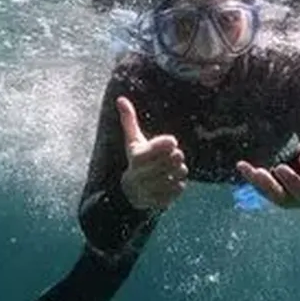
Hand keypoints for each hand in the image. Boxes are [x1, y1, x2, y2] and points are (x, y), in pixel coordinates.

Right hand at [117, 96, 188, 210]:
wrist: (130, 193)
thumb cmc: (136, 160)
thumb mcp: (132, 141)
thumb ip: (129, 120)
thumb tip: (120, 98)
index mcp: (136, 157)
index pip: (162, 146)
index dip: (169, 143)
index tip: (171, 142)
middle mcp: (140, 175)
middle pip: (174, 159)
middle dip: (177, 157)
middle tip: (174, 157)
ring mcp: (149, 190)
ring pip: (179, 174)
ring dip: (179, 171)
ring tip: (172, 170)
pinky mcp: (158, 202)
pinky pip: (179, 189)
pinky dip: (179, 185)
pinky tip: (171, 183)